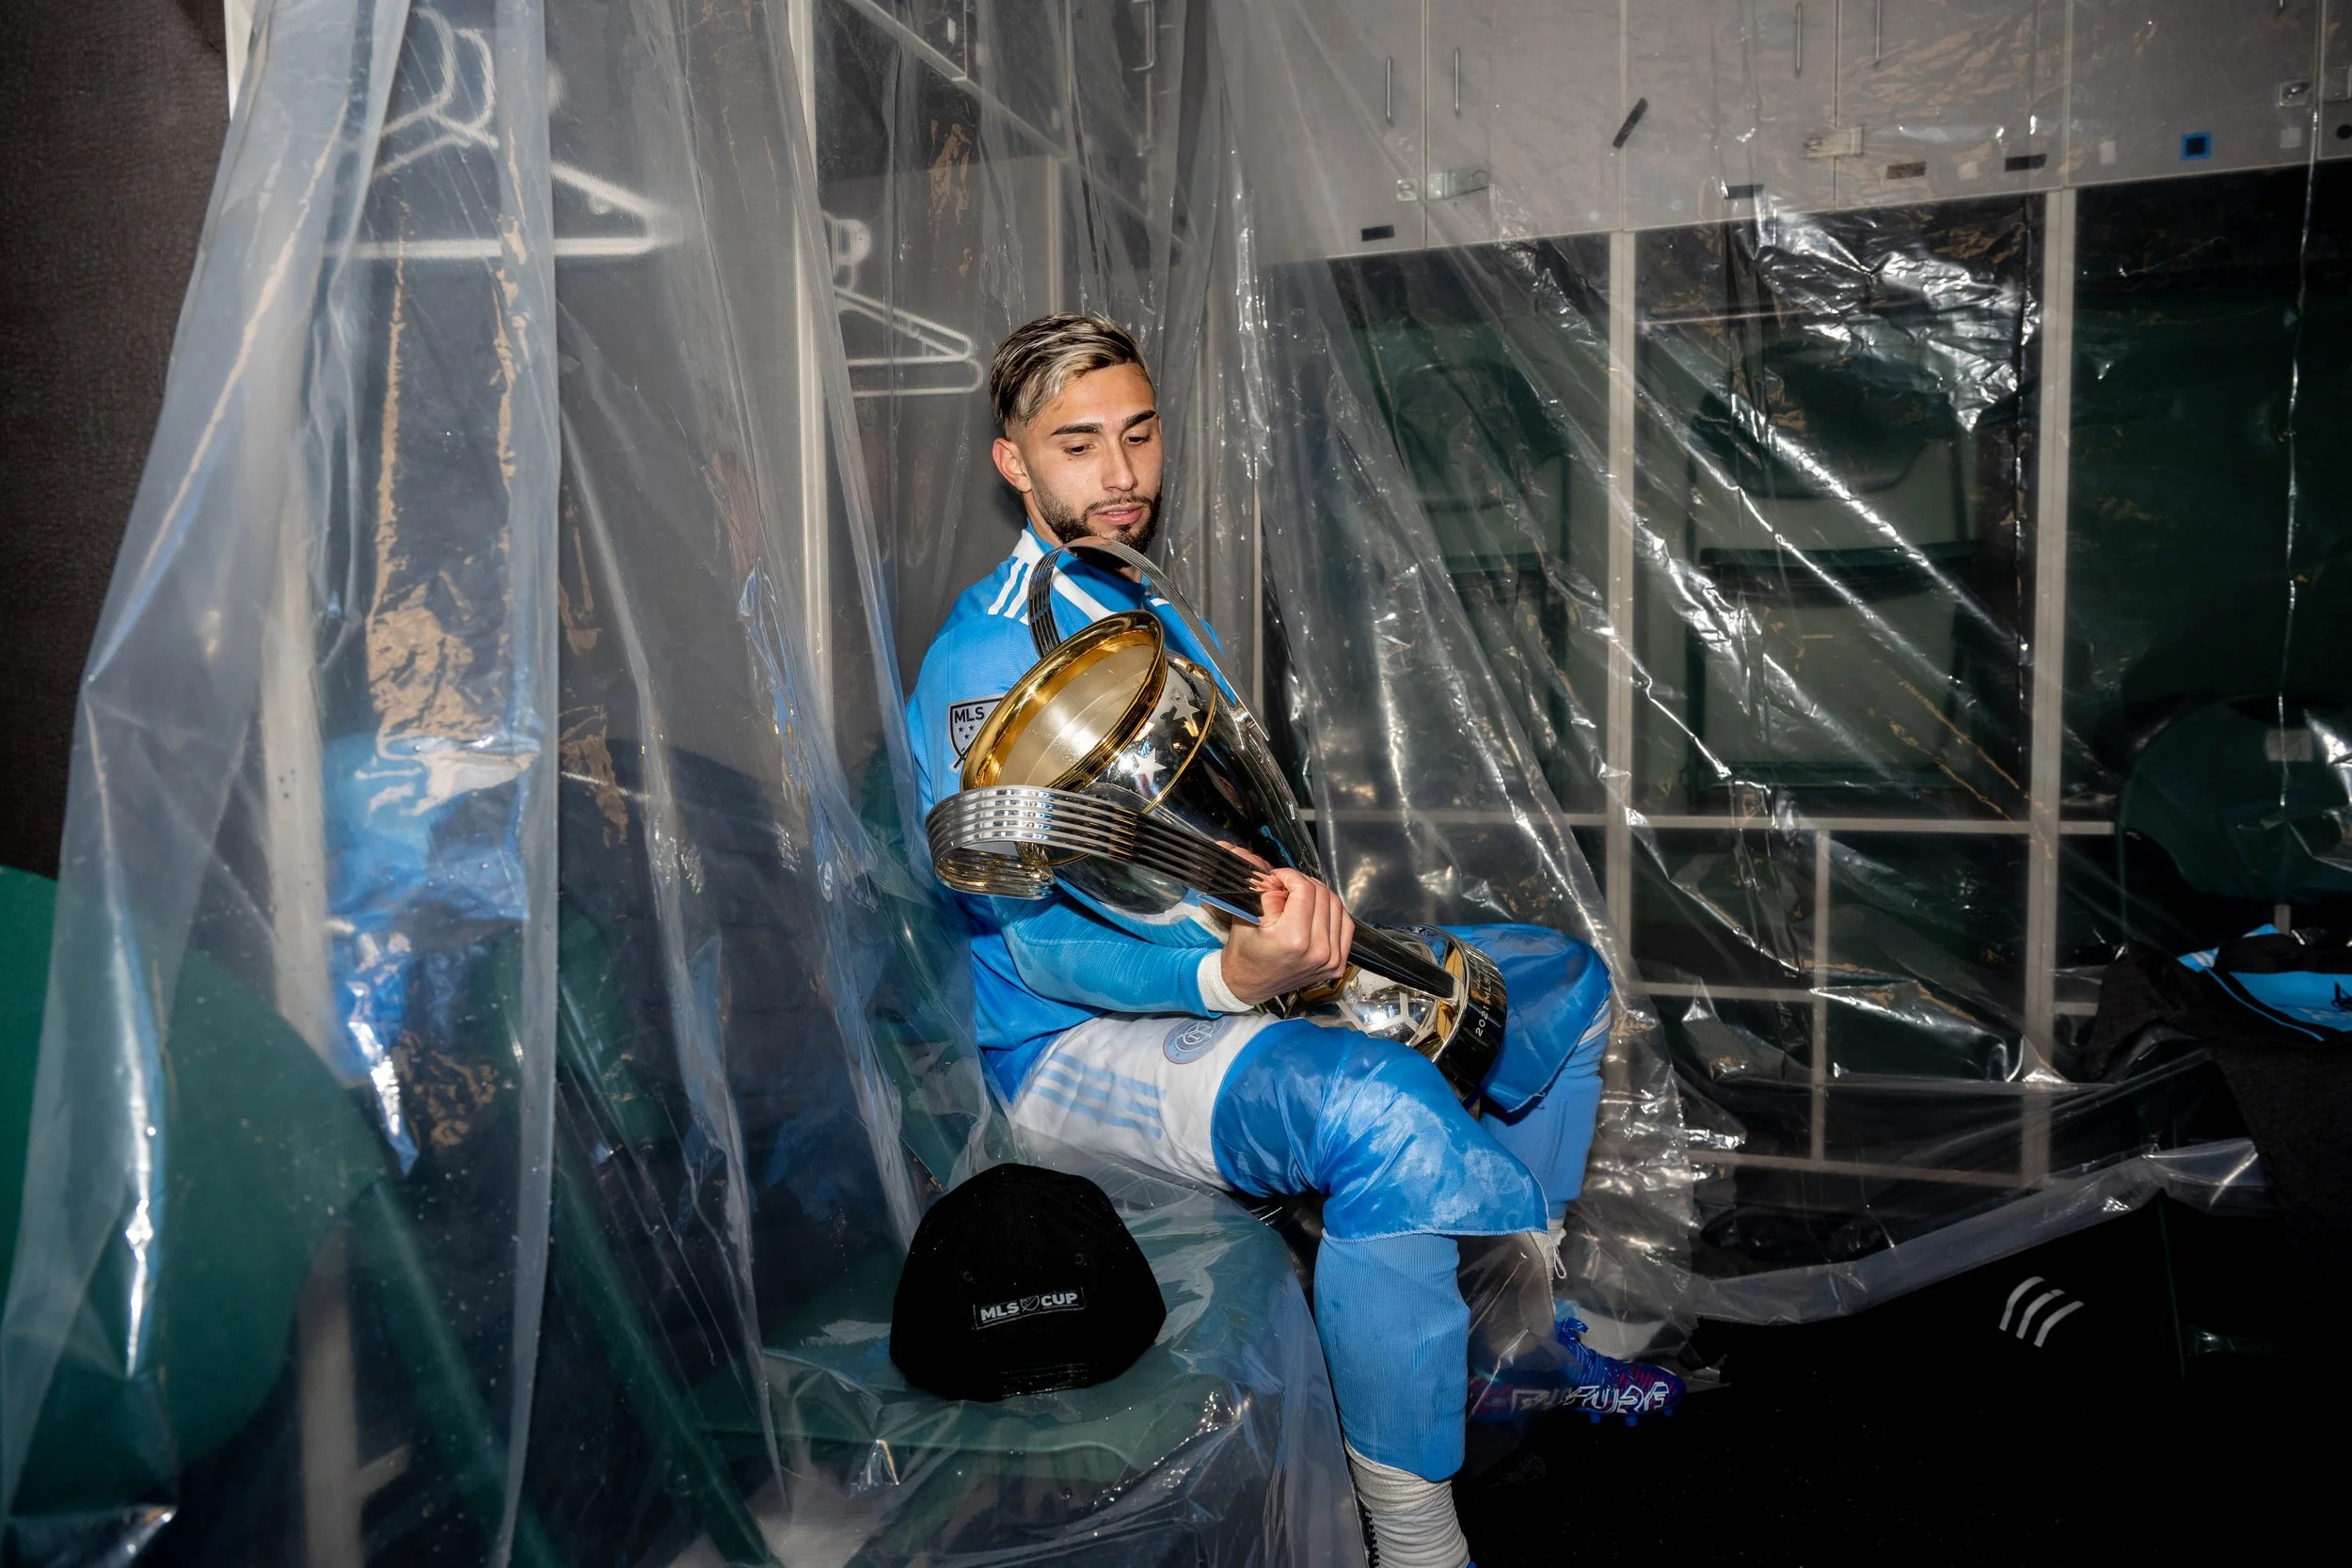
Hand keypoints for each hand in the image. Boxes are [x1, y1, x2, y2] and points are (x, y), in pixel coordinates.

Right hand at [1219, 868, 1353, 1005]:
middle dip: (1303, 883)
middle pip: (1323, 895)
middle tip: (1287, 886)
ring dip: (1318, 895)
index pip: (1305, 890)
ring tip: (1300, 898)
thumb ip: (1266, 890)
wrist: (1250, 983)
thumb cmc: (1245, 952)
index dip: (1290, 876)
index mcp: (1293, 939)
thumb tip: (1282, 877)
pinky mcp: (1337, 963)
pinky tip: (1316, 911)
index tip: (1279, 876)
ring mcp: (1331, 959)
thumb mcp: (1247, 915)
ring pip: (1337, 906)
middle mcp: (1317, 951)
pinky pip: (1345, 925)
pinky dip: (1332, 912)